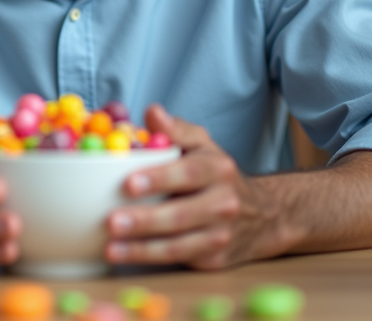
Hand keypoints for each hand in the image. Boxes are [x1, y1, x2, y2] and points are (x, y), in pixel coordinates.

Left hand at [104, 104, 275, 269]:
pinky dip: (147, 258)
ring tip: (110, 246)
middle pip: (181, 215)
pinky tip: (122, 255)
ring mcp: (219, 234)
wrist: (261, 215)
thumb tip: (152, 113)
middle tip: (112, 221)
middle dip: (145, 220)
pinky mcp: (212, 259)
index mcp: (218, 169)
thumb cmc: (216, 174)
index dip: (160, 178)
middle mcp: (223, 203)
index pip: (189, 173)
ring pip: (177, 245)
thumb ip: (177, 129)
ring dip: (140, 247)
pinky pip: (177, 259)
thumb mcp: (203, 144)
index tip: (130, 183)